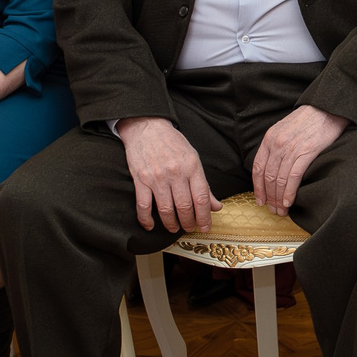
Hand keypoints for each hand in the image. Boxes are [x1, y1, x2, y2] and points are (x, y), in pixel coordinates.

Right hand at [121, 116, 219, 233]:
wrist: (147, 127)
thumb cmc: (173, 143)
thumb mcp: (193, 159)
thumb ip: (204, 184)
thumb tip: (216, 206)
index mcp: (192, 167)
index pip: (202, 198)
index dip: (205, 217)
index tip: (206, 227)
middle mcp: (176, 173)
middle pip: (184, 206)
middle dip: (189, 222)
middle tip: (190, 228)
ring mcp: (157, 177)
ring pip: (166, 209)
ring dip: (171, 223)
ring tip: (174, 228)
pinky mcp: (140, 179)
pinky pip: (143, 205)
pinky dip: (146, 219)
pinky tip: (151, 225)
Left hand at [252, 103, 348, 215]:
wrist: (327, 108)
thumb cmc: (308, 120)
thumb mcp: (285, 129)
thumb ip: (276, 146)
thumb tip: (272, 168)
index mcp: (269, 138)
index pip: (258, 168)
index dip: (258, 187)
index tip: (260, 200)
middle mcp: (277, 144)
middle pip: (268, 177)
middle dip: (269, 197)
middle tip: (273, 211)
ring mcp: (291, 148)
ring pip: (279, 180)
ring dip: (279, 199)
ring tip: (281, 211)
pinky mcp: (306, 152)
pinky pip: (293, 177)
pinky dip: (289, 192)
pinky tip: (289, 202)